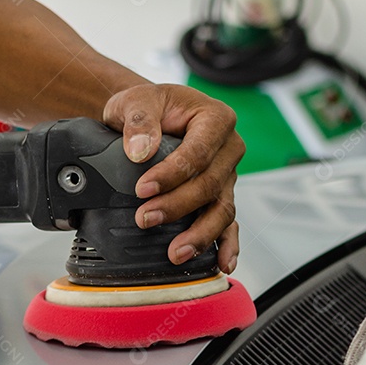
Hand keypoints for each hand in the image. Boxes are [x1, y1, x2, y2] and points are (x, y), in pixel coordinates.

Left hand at [102, 84, 244, 273]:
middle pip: (210, 185)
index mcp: (216, 120)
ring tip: (176, 253)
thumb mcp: (137, 100)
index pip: (199, 152)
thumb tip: (140, 151)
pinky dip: (227, 244)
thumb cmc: (148, 106)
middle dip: (178, 207)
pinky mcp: (220, 195)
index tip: (142, 189)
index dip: (172, 174)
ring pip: (222, 209)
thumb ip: (139, 120)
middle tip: (145, 219)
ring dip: (201, 233)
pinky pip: (229, 223)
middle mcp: (228, 149)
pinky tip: (221, 264)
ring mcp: (227, 175)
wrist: (151, 115)